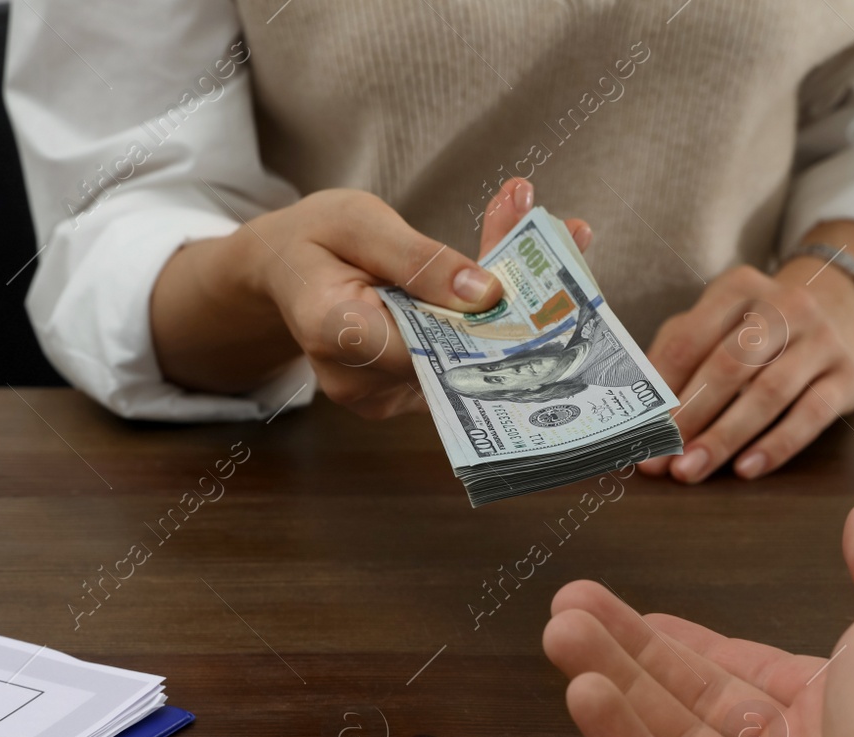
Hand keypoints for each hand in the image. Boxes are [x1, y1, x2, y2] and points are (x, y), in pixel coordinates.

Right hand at [149, 178, 588, 417]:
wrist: (286, 272)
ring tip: (560, 234)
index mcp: (335, 333)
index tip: (532, 275)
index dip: (483, 317)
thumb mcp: (357, 222)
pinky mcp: (410, 394)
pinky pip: (465, 357)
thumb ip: (418, 259)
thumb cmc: (313, 239)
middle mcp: (362, 382)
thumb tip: (486, 293)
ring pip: (470, 355)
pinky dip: (498, 314)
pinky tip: (528, 264)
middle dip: (519, 296)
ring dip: (517, 299)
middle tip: (567, 237)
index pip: (423, 341)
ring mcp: (387, 396)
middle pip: (459, 350)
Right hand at [541, 502, 853, 736]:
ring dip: (610, 683)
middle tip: (566, 610)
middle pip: (687, 696)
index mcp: (831, 708)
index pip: (735, 668)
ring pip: (665, 736)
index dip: (679, 639)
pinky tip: (583, 694)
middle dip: (624, 650)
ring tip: (559, 635)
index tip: (624, 612)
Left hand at [639, 222, 853, 482]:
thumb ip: (672, 361)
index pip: (689, 340)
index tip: (641, 431)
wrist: (829, 322)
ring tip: (693, 469)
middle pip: (729, 366)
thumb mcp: (709, 330)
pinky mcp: (849, 375)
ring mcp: (822, 338)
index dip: (662, 390)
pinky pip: (812, 414)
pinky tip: (746, 468)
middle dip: (691, 417)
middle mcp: (786, 305)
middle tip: (664, 459)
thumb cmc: (751, 335)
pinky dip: (777, 445)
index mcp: (738, 287)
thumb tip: (635, 415)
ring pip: (769, 392)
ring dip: (726, 437)